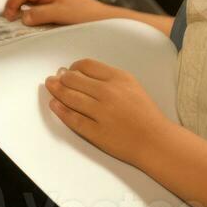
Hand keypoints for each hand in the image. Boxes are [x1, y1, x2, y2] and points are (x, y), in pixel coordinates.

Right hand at [3, 0, 114, 25]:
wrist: (104, 21)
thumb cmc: (87, 15)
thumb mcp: (61, 14)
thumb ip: (41, 14)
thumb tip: (23, 17)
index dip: (13, 2)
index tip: (8, 16)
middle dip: (15, 7)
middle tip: (9, 21)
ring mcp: (54, 1)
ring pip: (32, 6)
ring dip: (24, 14)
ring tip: (18, 25)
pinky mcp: (57, 11)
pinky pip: (39, 13)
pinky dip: (33, 19)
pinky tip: (32, 27)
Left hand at [44, 58, 172, 168]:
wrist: (155, 141)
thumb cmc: (145, 114)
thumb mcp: (131, 86)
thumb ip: (108, 78)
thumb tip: (79, 73)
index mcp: (118, 78)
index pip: (86, 66)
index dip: (72, 68)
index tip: (68, 71)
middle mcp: (109, 93)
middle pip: (74, 80)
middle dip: (60, 79)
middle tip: (54, 80)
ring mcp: (101, 113)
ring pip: (70, 97)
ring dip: (56, 91)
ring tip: (51, 88)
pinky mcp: (96, 132)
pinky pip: (72, 119)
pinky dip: (60, 110)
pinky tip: (54, 105)